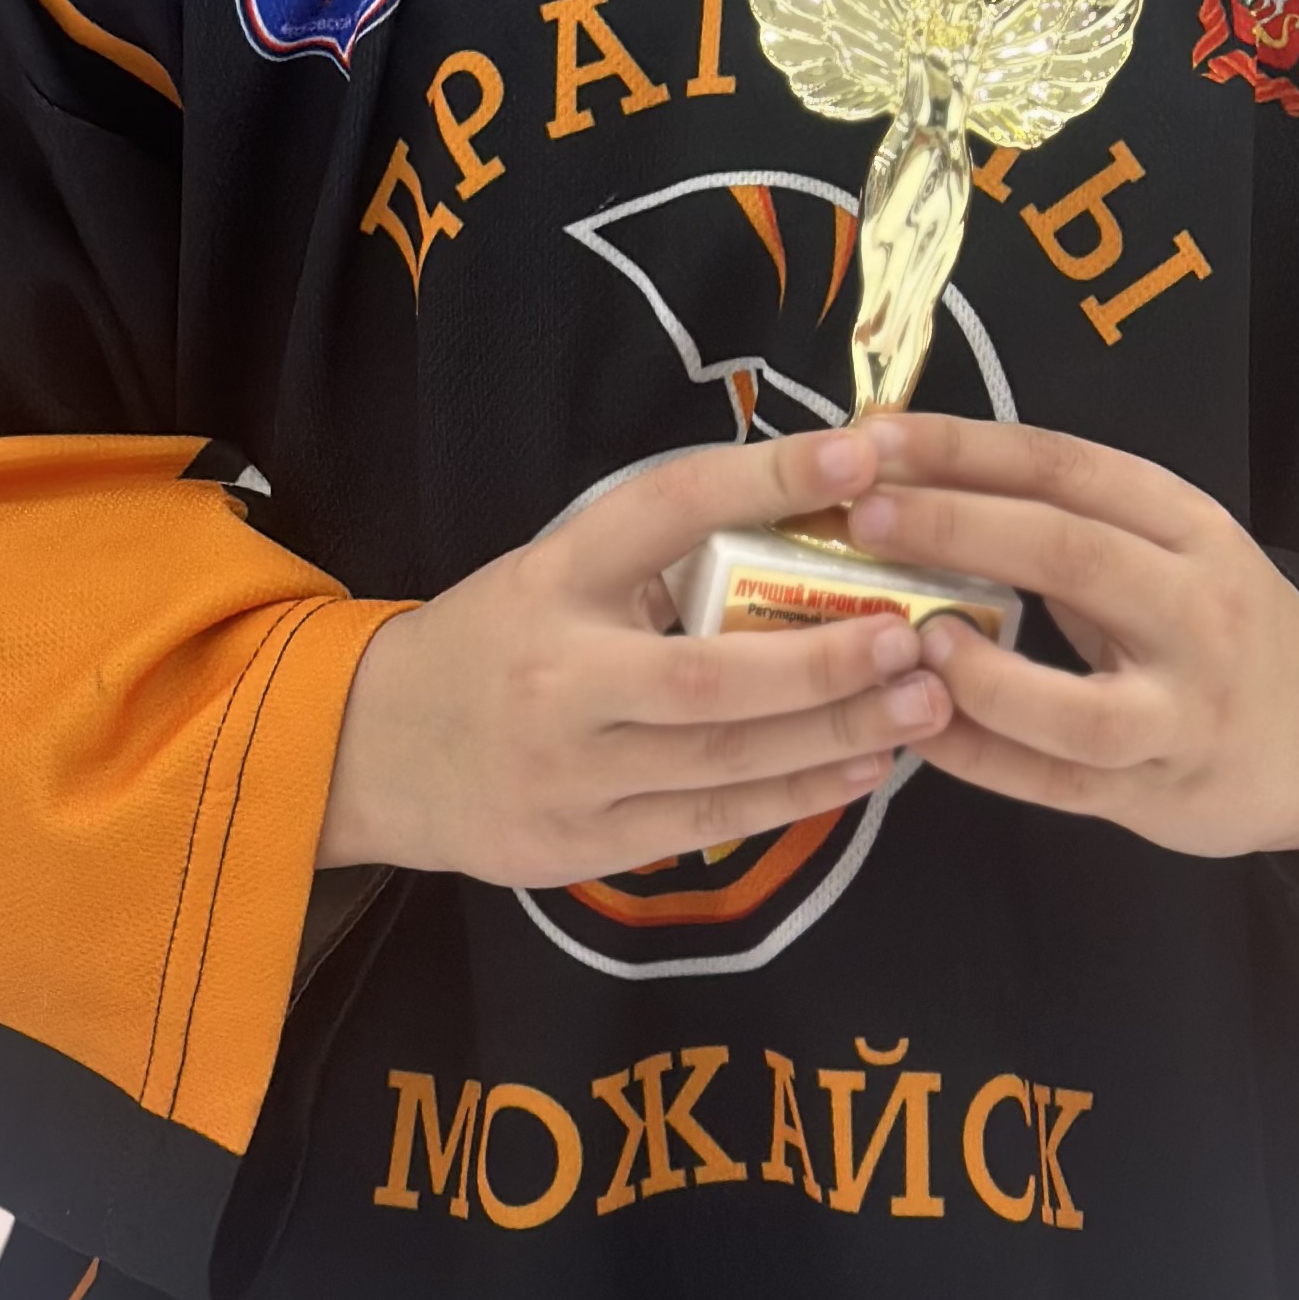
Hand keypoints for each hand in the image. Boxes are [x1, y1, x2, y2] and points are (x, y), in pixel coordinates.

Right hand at [316, 424, 950, 885]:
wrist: (374, 752)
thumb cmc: (496, 643)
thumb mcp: (556, 569)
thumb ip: (659, 552)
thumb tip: (811, 505)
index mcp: (554, 578)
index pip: (666, 509)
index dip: (764, 477)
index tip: (858, 452)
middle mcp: (560, 678)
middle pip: (709, 676)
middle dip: (825, 661)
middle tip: (915, 636)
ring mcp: (570, 774)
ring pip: (725, 763)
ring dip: (835, 735)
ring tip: (924, 704)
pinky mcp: (583, 846)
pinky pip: (712, 825)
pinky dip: (797, 797)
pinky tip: (865, 768)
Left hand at [845, 416, 1298, 863]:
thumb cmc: (1219, 625)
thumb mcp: (1174, 548)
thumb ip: (1073, 518)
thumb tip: (920, 476)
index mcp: (1191, 526)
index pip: (1068, 467)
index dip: (965, 448)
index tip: (877, 437)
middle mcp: (1198, 611)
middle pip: (1071, 555)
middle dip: (956, 528)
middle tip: (862, 514)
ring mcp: (1183, 714)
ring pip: (1079, 706)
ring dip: (982, 675)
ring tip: (909, 641)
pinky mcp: (1157, 794)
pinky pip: (1059, 785)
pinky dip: (982, 759)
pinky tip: (919, 731)